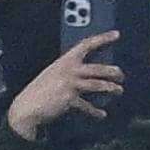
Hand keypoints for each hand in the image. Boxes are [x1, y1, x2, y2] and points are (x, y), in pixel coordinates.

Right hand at [4, 31, 124, 141]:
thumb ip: (69, 71)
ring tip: (119, 91)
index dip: (102, 38)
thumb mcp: (53, 74)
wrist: (27, 107)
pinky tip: (102, 115)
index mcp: (65, 60)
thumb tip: (86, 74)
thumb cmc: (39, 90)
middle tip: (122, 75)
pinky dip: (95, 112)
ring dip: (111, 88)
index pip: (86, 44)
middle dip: (112, 72)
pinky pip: (87, 106)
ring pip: (97, 85)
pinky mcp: (70, 100)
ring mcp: (70, 85)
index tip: (116, 34)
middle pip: (97, 68)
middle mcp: (69, 70)